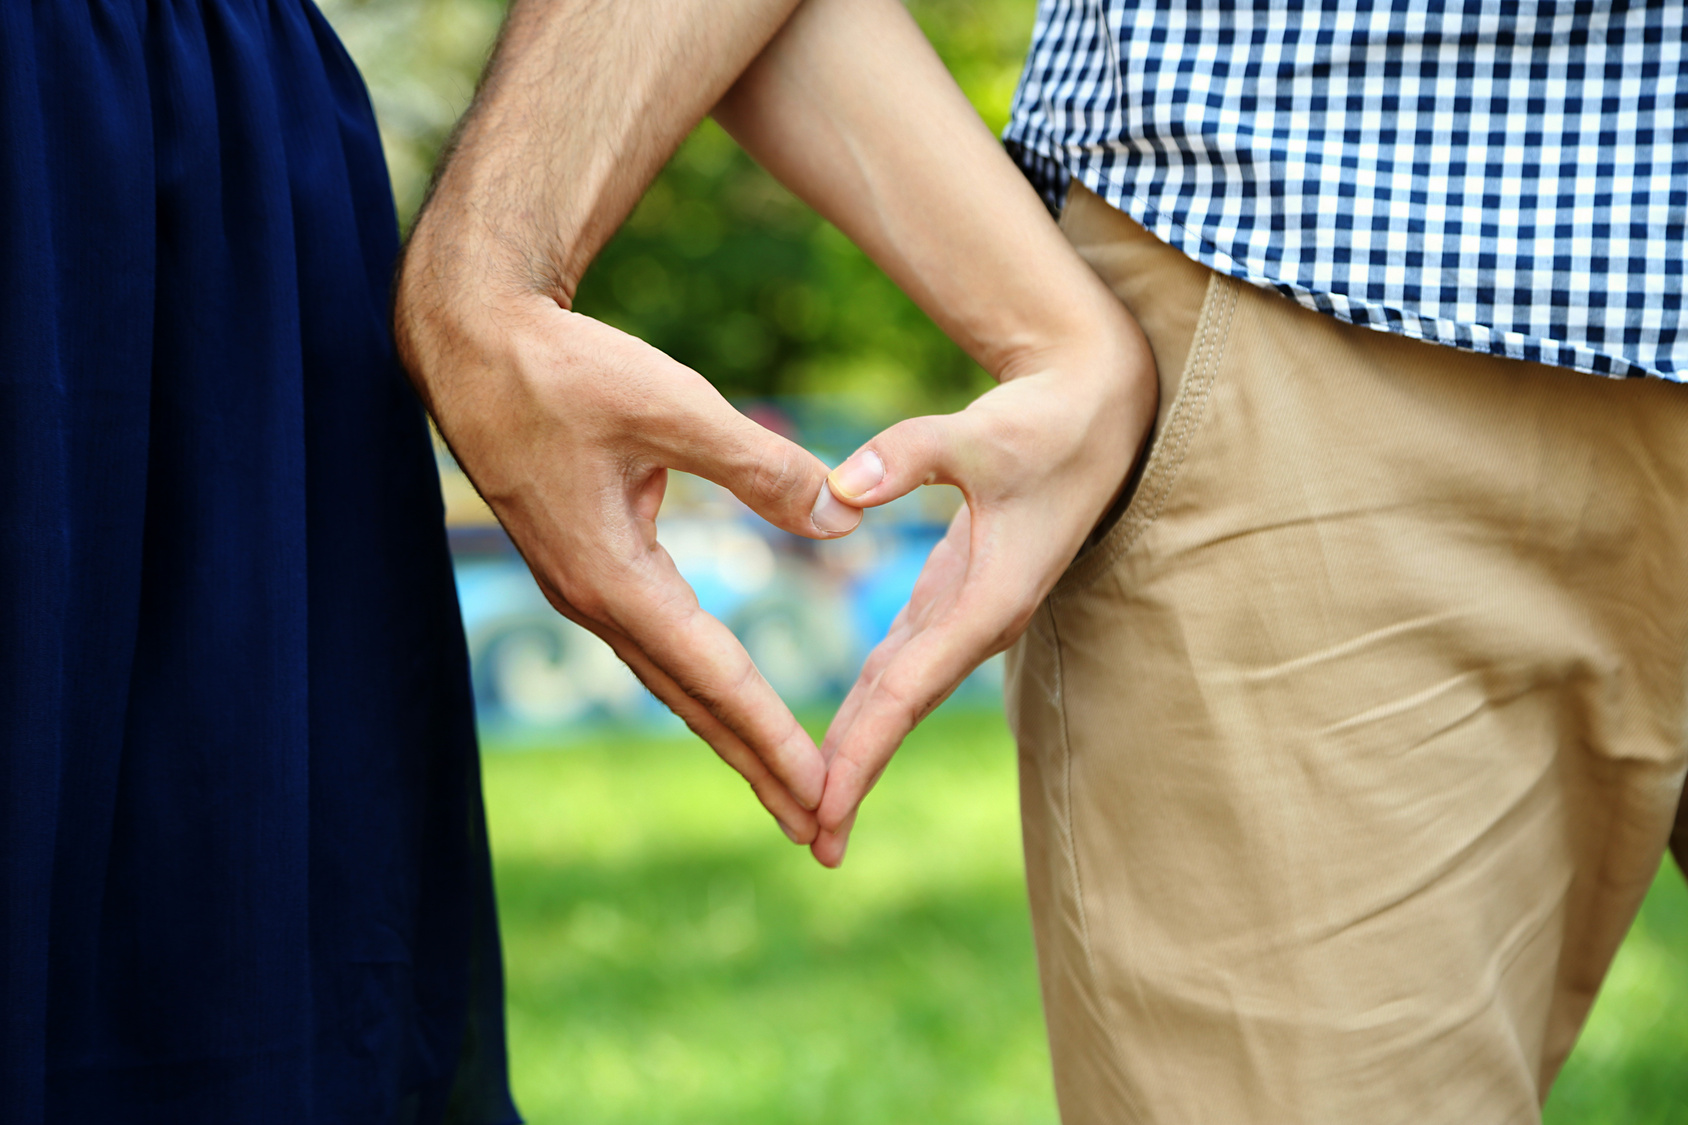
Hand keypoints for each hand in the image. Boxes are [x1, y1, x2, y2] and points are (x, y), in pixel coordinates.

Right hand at [396, 227, 863, 843]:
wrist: (470, 343)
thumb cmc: (567, 369)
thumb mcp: (674, 406)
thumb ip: (762, 466)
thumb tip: (844, 518)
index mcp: (616, 577)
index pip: (716, 676)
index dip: (773, 736)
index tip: (823, 790)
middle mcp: (596, 601)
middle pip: (693, 703)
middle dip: (756, 766)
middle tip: (815, 830)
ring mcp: (583, 589)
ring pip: (671, 680)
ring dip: (728, 733)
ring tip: (780, 784)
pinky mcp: (581, 565)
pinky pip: (652, 646)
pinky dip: (697, 685)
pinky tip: (722, 696)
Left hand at [810, 322, 1157, 864]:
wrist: (1100, 418)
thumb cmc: (1044, 425)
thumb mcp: (980, 433)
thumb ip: (909, 456)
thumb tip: (837, 490)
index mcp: (988, 600)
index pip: (907, 688)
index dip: (862, 749)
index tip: (824, 804)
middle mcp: (978, 623)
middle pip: (901, 711)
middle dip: (856, 777)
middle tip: (810, 842)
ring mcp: (967, 615)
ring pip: (899, 694)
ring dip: (859, 750)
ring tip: (816, 814)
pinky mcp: (955, 598)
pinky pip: (902, 665)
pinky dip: (869, 707)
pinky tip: (839, 739)